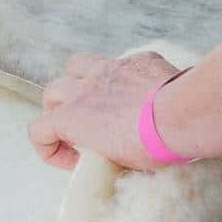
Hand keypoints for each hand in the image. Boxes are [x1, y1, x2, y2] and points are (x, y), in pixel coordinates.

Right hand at [28, 51, 182, 170]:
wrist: (183, 115)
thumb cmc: (151, 145)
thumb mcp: (121, 161)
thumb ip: (105, 152)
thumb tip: (111, 154)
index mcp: (72, 118)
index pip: (37, 131)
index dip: (50, 149)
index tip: (75, 160)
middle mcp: (83, 89)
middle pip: (52, 92)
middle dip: (58, 110)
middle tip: (80, 129)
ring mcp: (109, 69)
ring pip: (75, 65)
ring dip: (78, 81)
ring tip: (95, 98)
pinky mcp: (136, 60)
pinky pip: (120, 62)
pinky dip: (122, 77)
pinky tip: (138, 91)